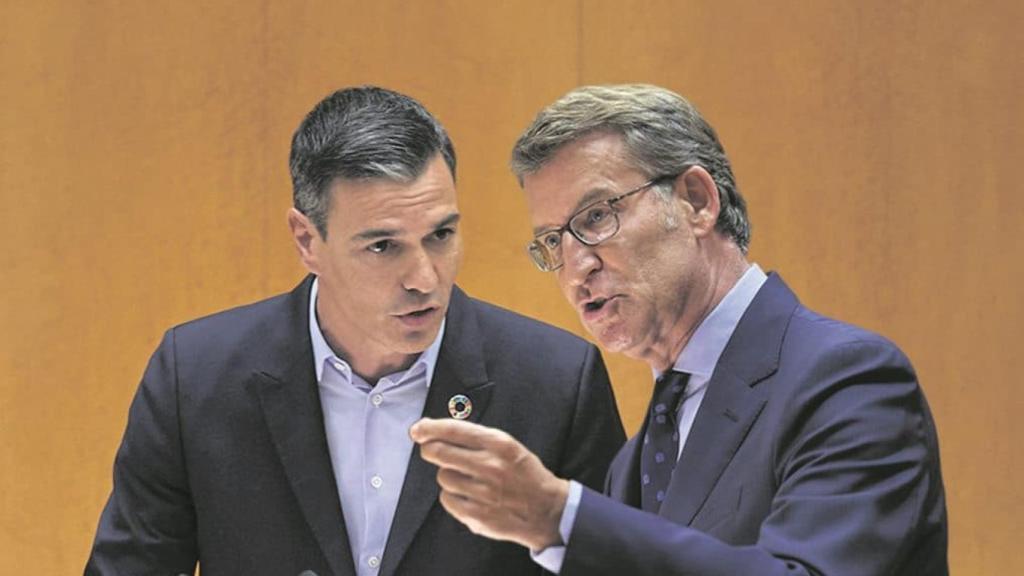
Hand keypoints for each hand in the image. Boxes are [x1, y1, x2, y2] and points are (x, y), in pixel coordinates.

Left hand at [410, 418, 569, 550]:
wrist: (547, 510)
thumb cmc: (525, 475)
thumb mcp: (509, 447)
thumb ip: (477, 439)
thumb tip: (436, 432)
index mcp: (499, 444)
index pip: (454, 430)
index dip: (430, 428)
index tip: (418, 429)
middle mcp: (490, 466)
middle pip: (439, 452)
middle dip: (430, 449)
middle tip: (431, 450)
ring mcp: (483, 492)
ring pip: (443, 477)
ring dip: (448, 476)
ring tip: (466, 479)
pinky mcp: (477, 515)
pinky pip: (447, 500)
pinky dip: (452, 496)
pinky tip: (468, 495)